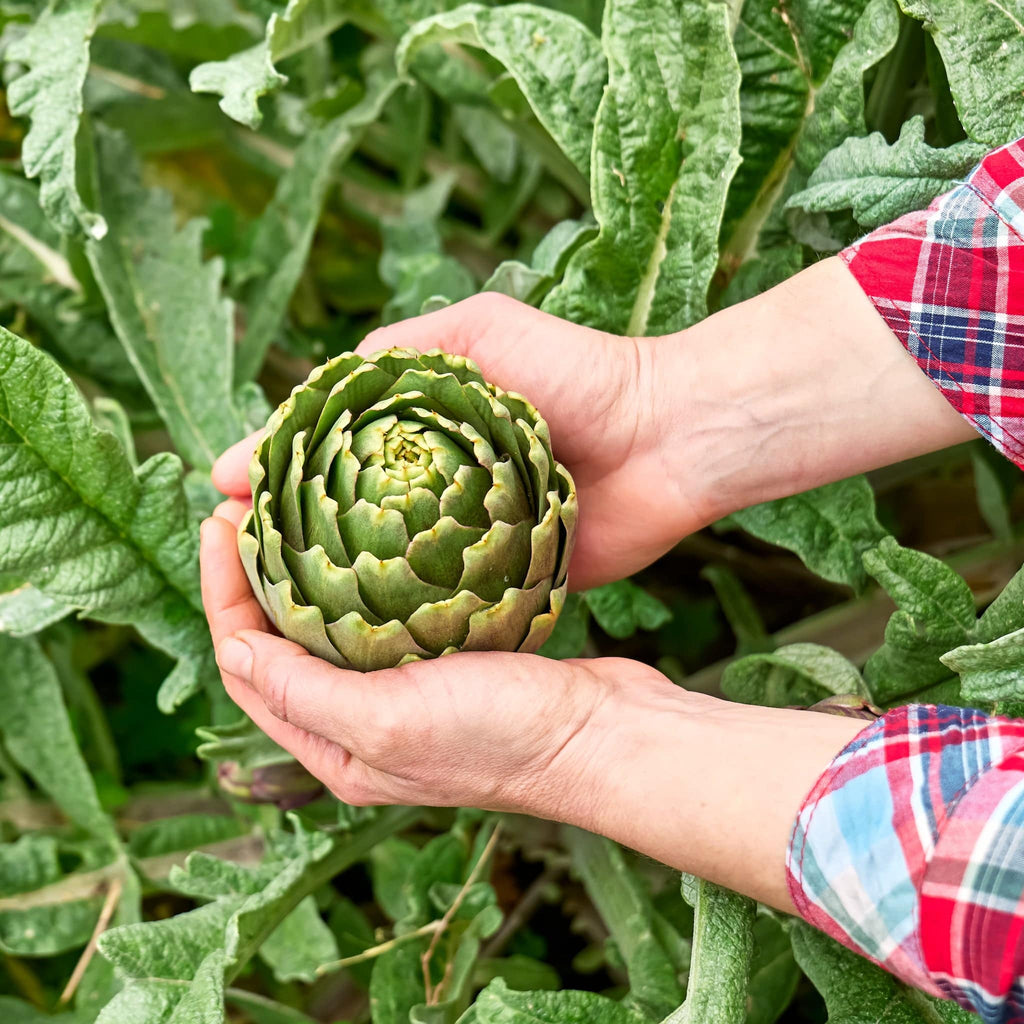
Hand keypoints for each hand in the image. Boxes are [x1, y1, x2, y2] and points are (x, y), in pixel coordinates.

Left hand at [199, 499, 665, 815]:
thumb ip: (303, 691)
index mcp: (335, 748)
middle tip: (247, 506)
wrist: (601, 734)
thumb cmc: (502, 736)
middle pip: (282, 642)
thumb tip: (233, 646)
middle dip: (255, 577)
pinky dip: (364, 575)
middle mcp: (361, 723)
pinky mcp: (447, 663)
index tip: (222, 522)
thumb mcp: (388, 720)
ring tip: (293, 510)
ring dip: (306, 572)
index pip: (249, 665)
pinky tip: (368, 535)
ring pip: (332, 624)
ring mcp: (405, 691)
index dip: (223, 594)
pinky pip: (384, 615)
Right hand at [214, 294, 708, 589]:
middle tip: (230, 555)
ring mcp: (467, 537)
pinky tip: (350, 639)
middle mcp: (436, 487)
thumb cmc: (574, 373)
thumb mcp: (477, 331)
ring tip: (271, 605)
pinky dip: (400, 619)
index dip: (272, 469)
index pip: (327, 451)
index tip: (222, 490)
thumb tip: (309, 392)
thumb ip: (399, 350)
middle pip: (344, 514)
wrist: (667, 437)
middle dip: (284, 534)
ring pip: (383, 567)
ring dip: (329, 586)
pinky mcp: (504, 581)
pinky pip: (442, 605)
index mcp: (422, 431)